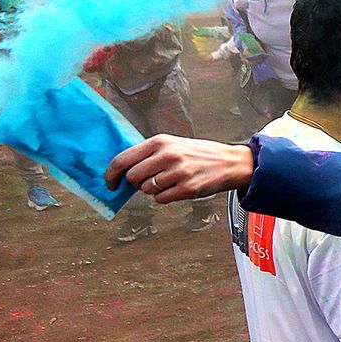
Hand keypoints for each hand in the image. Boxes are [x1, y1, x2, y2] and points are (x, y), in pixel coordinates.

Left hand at [106, 135, 255, 203]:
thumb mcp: (173, 144)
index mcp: (160, 142)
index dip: (111, 174)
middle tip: (148, 180)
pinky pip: (161, 199)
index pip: (123, 160)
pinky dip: (164, 197)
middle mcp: (167, 155)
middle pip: (132, 177)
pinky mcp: (187, 188)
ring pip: (146, 190)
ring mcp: (178, 172)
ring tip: (168, 182)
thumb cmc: (200, 154)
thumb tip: (123, 169)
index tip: (110, 183)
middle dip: (136, 183)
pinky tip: (176, 189)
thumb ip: (149, 153)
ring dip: (153, 190)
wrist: (231, 162)